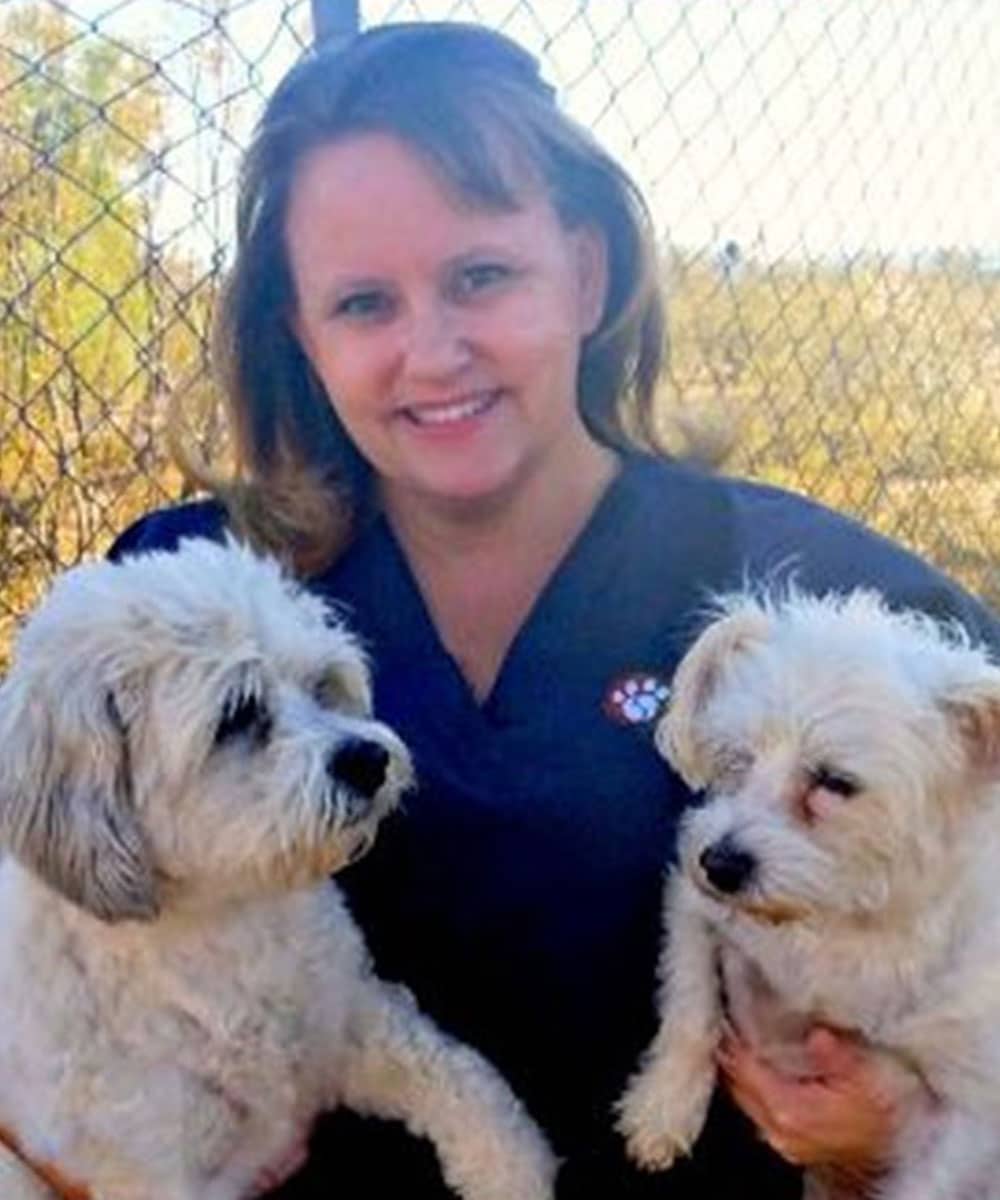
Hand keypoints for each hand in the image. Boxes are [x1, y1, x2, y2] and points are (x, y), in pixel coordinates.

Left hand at [718, 1025, 902, 1180]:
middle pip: (738, 1084)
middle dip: (731, 1053)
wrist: (896, 1151)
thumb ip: (836, 1055)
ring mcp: (781, 1140)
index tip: (725, 1014)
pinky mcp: (787, 1142)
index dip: (734, 1040)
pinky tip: (756, 1066)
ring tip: (736, 1037)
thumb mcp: (864, 1076)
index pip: (745, 1069)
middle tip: (725, 1020)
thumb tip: (818, 1035)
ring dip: (739, 1070)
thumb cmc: (881, 1112)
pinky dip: (752, 1086)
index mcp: (790, 1110)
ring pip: (744, 1098)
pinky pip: (756, 1109)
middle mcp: (778, 1129)